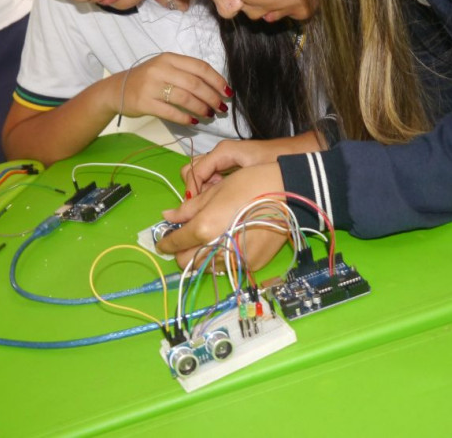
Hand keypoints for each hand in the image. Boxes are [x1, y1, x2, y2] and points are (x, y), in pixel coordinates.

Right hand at [119, 53, 230, 125]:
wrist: (116, 90)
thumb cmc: (147, 80)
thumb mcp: (165, 69)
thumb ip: (186, 73)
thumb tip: (215, 88)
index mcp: (169, 58)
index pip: (200, 67)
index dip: (217, 80)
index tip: (227, 92)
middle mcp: (161, 69)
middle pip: (195, 83)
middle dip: (212, 97)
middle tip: (221, 108)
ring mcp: (151, 86)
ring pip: (184, 98)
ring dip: (201, 108)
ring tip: (209, 115)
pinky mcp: (144, 102)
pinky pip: (170, 111)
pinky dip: (185, 117)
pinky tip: (193, 121)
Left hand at [158, 162, 287, 271]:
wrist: (288, 193)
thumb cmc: (250, 184)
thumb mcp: (216, 191)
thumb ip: (189, 208)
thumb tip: (168, 216)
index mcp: (204, 228)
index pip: (175, 243)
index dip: (165, 242)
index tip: (162, 241)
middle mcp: (217, 249)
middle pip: (187, 262)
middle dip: (182, 252)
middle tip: (186, 239)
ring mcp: (236, 261)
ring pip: (207, 268)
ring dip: (202, 257)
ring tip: (209, 240)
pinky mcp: (251, 266)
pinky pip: (228, 268)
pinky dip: (222, 259)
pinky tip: (229, 243)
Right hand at [182, 132, 323, 195]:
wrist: (296, 156)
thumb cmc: (274, 160)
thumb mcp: (247, 170)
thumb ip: (220, 179)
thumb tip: (199, 196)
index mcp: (222, 151)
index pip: (194, 171)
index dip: (193, 190)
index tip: (198, 207)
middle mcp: (219, 154)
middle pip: (191, 170)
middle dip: (195, 188)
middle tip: (208, 203)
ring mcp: (224, 161)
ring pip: (199, 174)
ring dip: (203, 189)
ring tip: (218, 202)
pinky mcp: (230, 169)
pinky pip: (210, 178)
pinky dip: (211, 189)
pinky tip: (226, 198)